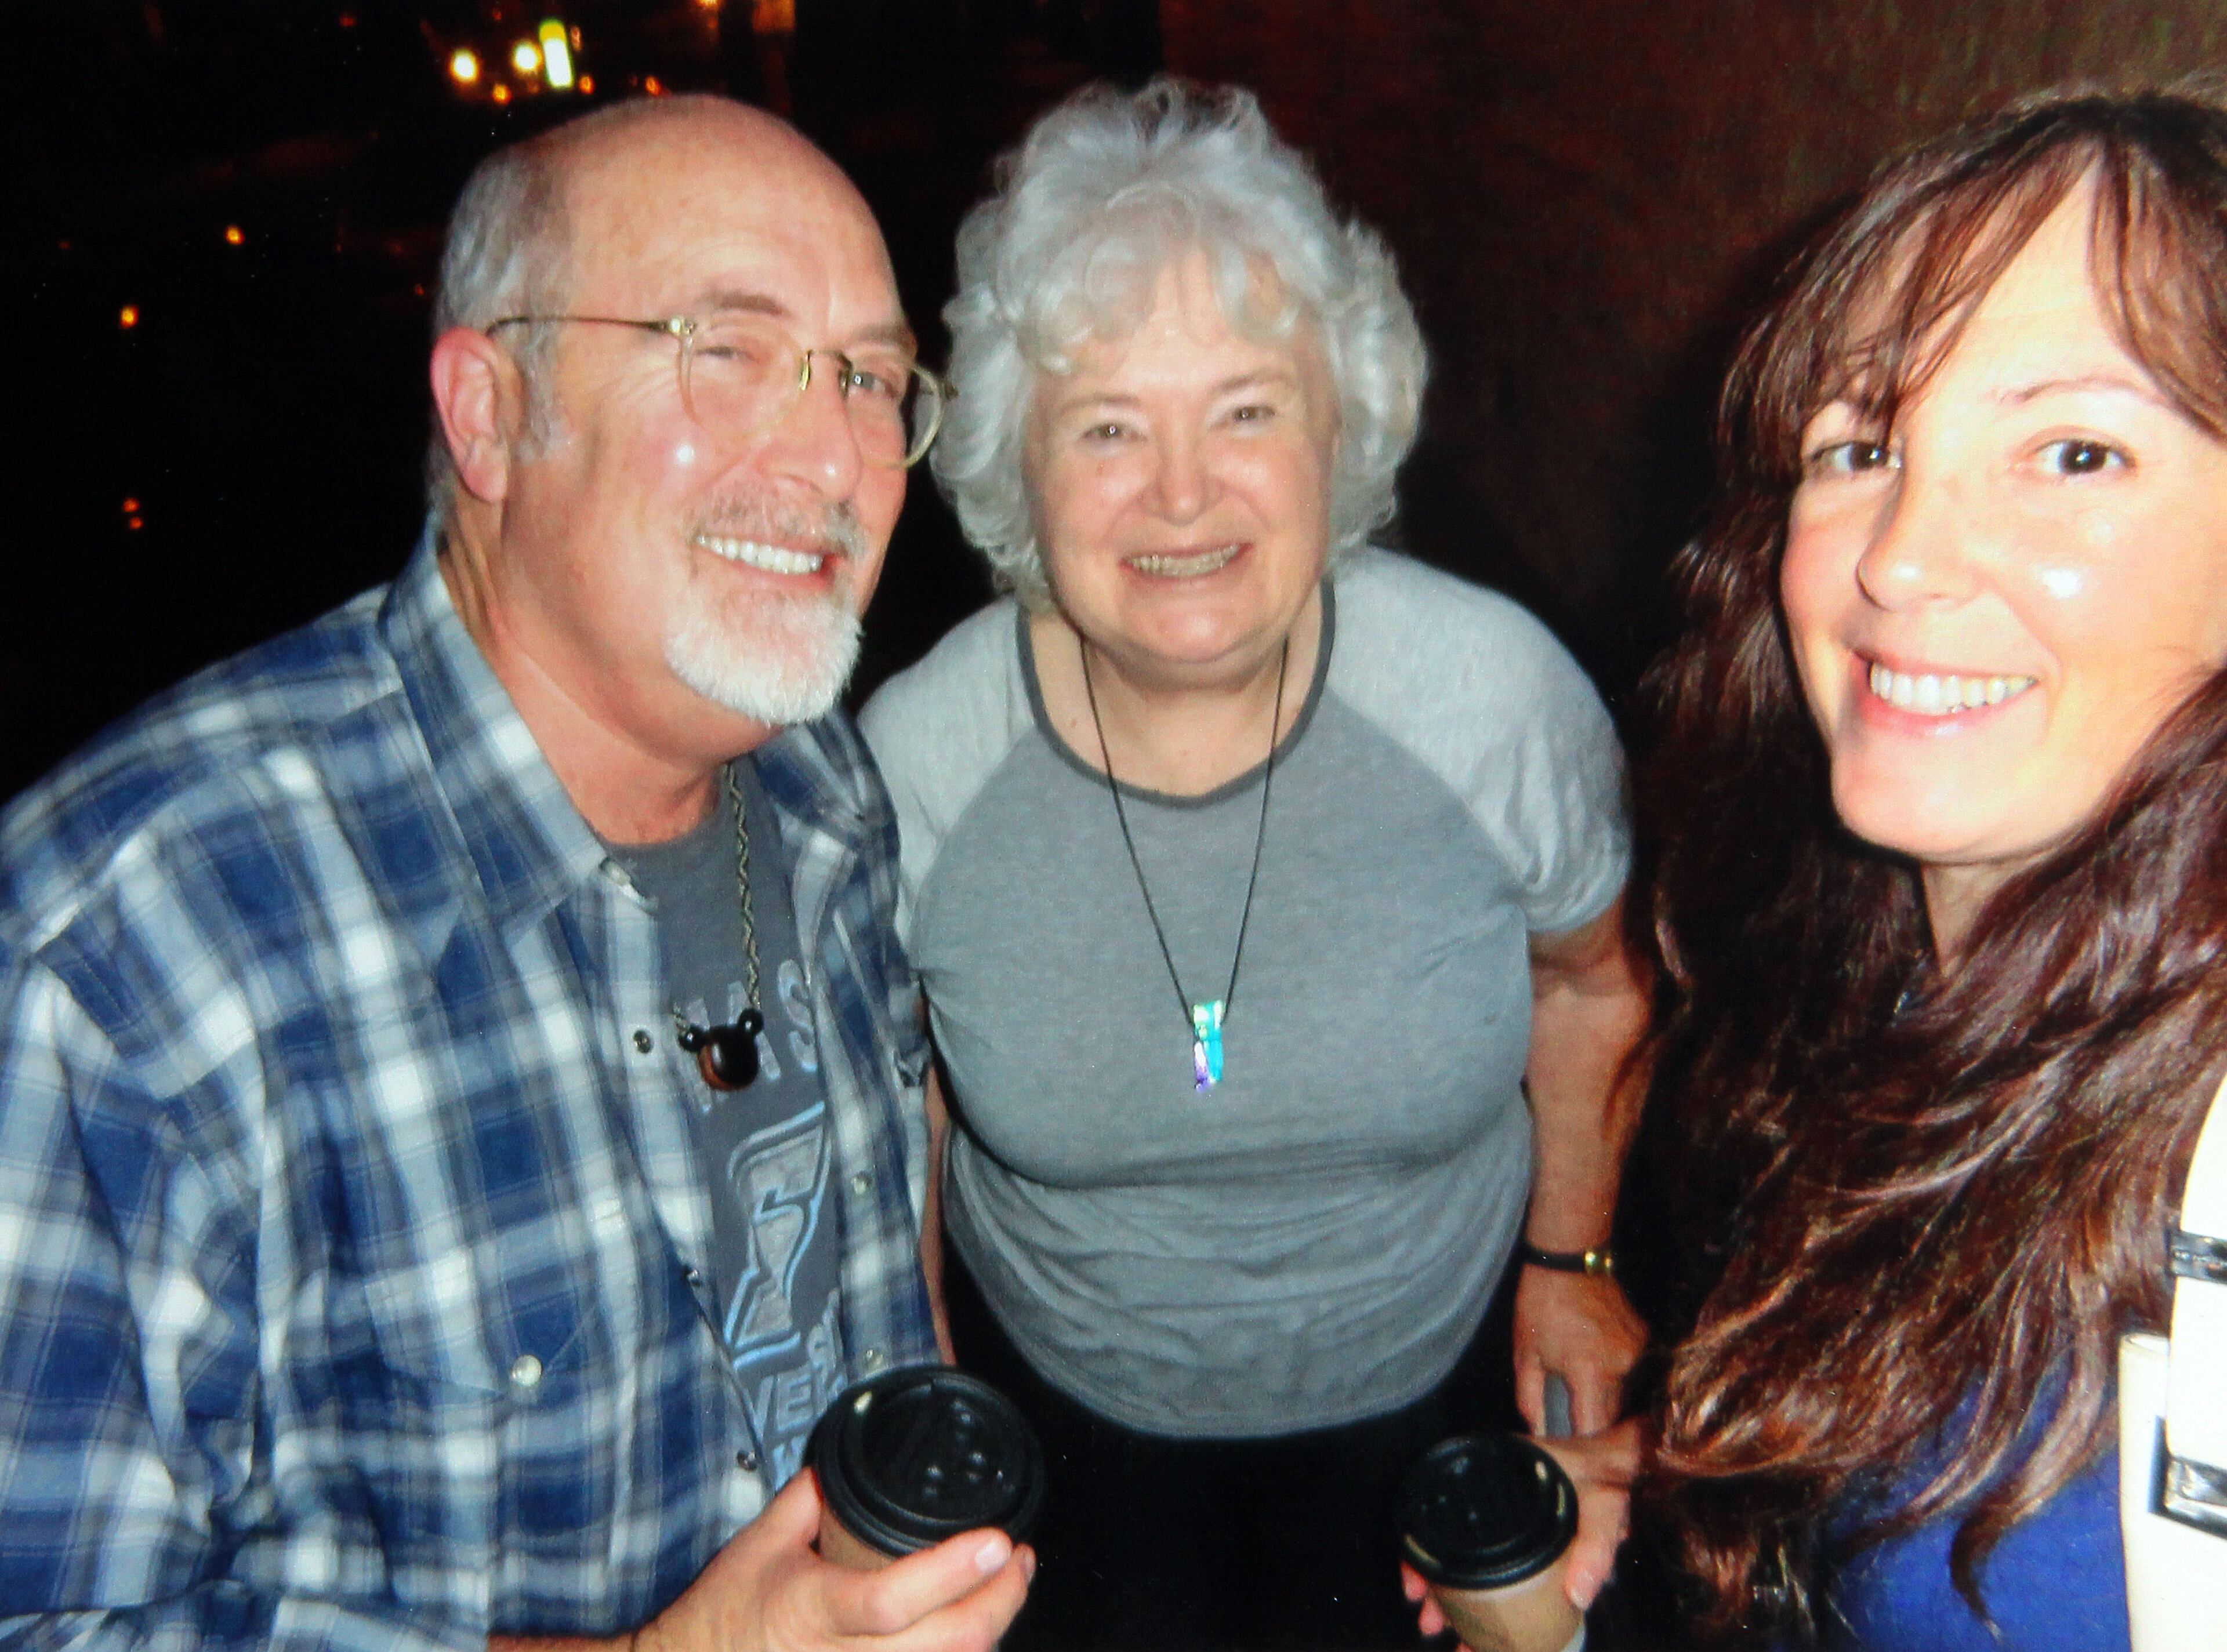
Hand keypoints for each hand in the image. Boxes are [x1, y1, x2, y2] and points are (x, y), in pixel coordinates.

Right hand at [634, 1469, 1032, 1651]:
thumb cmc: (722, 1615)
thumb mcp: (757, 1545)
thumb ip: (807, 1499)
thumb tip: (844, 1460)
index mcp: (812, 1610)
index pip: (892, 1600)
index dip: (952, 1574)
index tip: (997, 1542)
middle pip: (944, 1645)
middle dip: (999, 1601)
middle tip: (1020, 1560)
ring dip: (991, 1631)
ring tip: (1008, 1588)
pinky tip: (973, 1632)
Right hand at [1398, 1422, 1639, 1639]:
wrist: (1627, 1462)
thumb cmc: (1609, 1476)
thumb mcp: (1606, 1505)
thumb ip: (1595, 1545)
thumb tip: (1578, 1595)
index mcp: (1499, 1471)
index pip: (1440, 1512)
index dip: (1421, 1552)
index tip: (1417, 1586)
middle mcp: (1492, 1488)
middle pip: (1445, 1539)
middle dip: (1434, 1585)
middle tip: (1431, 1622)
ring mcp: (1501, 1508)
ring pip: (1461, 1552)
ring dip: (1451, 1591)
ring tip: (1448, 1628)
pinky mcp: (1516, 1525)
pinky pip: (1483, 1555)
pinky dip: (1475, 1585)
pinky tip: (1475, 1612)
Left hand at [1512, 1265, 1644, 1434]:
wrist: (1569, 1259)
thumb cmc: (1540, 1305)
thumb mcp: (1525, 1354)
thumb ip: (1530, 1399)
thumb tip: (1536, 1430)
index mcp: (1590, 1372)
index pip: (1594, 1427)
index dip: (1581, 1441)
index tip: (1568, 1446)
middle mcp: (1622, 1365)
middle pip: (1612, 1413)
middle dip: (1592, 1421)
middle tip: (1571, 1418)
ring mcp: (1637, 1351)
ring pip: (1624, 1393)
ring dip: (1605, 1397)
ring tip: (1582, 1387)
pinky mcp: (1644, 1337)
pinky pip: (1632, 1370)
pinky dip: (1615, 1373)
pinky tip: (1596, 1360)